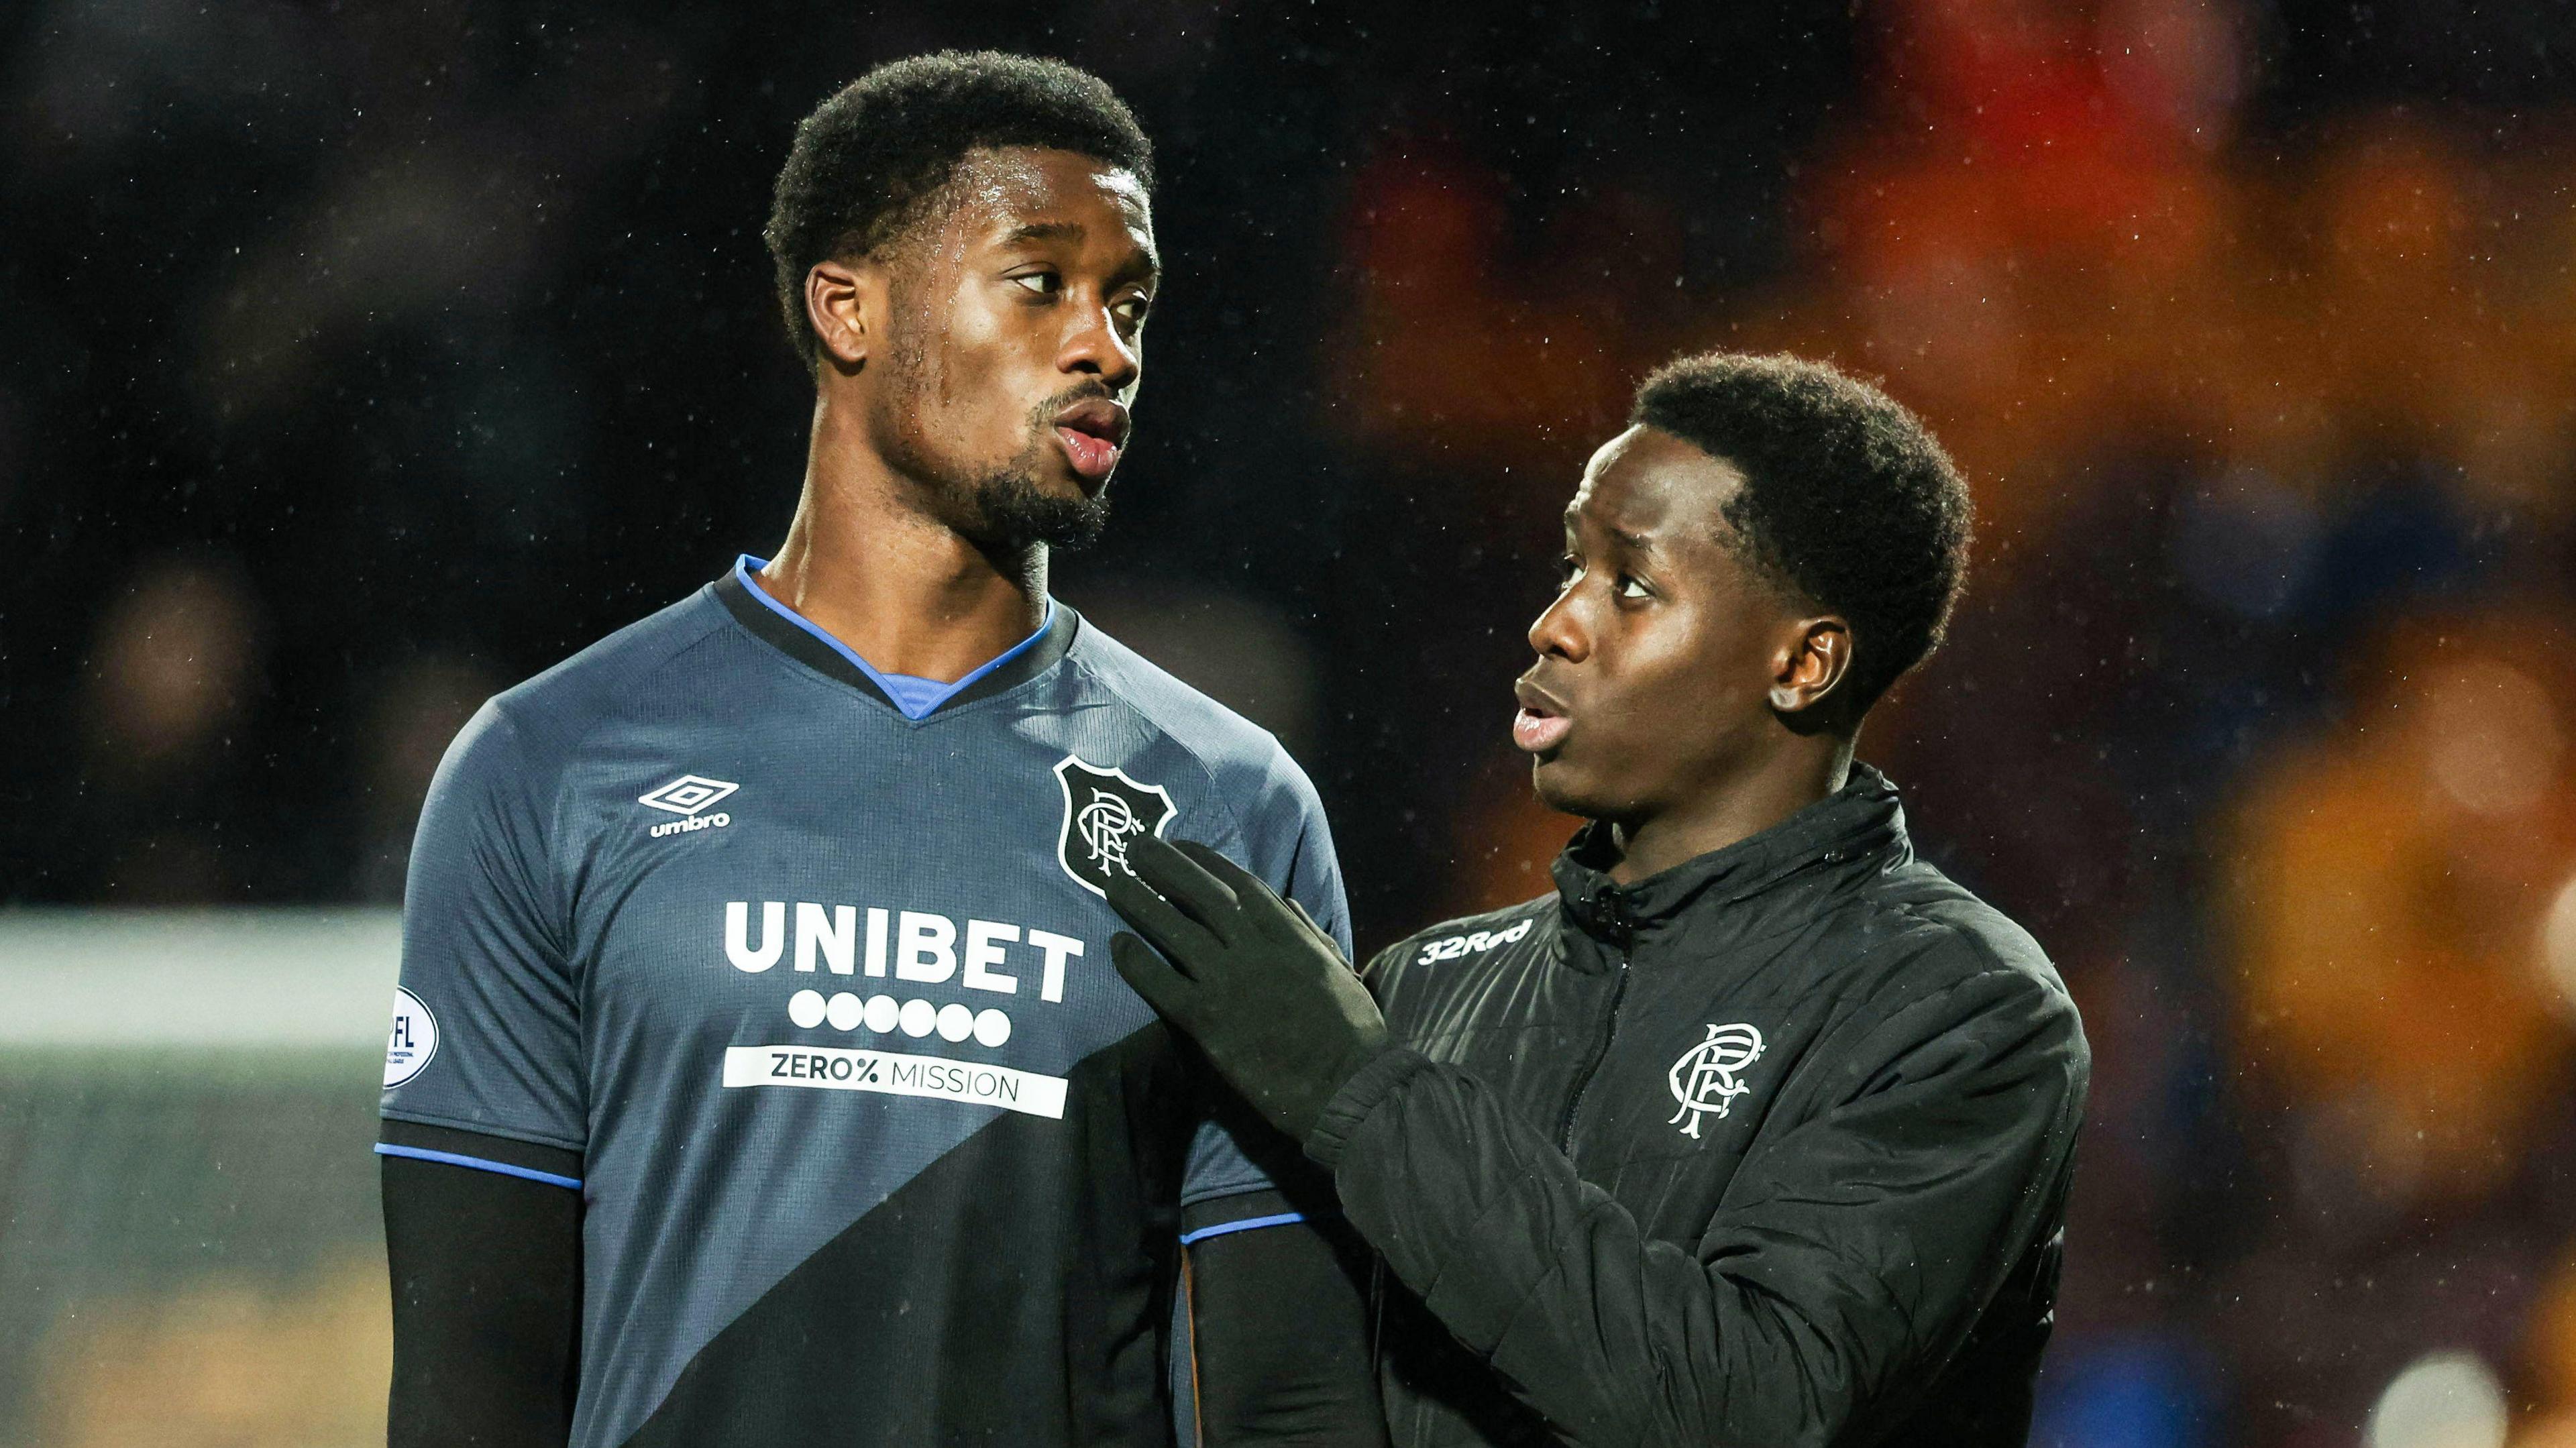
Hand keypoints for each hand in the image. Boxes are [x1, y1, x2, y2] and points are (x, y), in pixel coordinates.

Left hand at [1102, 833, 1390, 1146]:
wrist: (1347, 1084)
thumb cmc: (1352, 1030)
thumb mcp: (1338, 967)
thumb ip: (1308, 933)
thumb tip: (1284, 903)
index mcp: (1290, 935)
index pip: (1241, 885)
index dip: (1206, 861)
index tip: (1180, 844)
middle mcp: (1254, 948)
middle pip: (1201, 895)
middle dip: (1165, 866)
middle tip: (1134, 845)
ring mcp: (1228, 982)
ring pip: (1173, 930)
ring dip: (1139, 903)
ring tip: (1112, 883)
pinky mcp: (1207, 1021)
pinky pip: (1161, 983)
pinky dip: (1136, 961)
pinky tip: (1117, 944)